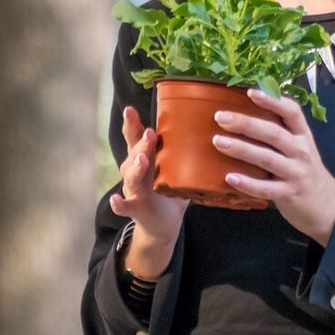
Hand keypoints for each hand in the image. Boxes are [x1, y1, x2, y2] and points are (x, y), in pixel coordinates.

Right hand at [108, 106, 187, 275]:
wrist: (163, 224)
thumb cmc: (172, 191)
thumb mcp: (179, 169)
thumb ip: (190, 153)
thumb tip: (218, 130)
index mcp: (144, 158)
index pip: (136, 138)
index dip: (132, 124)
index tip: (130, 109)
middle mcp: (135, 171)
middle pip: (134, 153)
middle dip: (141, 143)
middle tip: (151, 134)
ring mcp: (133, 190)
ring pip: (130, 176)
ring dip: (135, 167)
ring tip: (142, 160)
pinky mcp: (135, 209)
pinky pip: (124, 206)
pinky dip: (118, 204)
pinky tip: (116, 200)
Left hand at [211, 88, 334, 244]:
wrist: (325, 204)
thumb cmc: (303, 170)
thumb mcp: (299, 147)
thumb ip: (279, 132)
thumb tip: (243, 113)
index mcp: (302, 136)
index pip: (291, 112)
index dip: (272, 100)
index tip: (250, 92)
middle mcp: (301, 152)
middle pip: (273, 134)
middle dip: (246, 124)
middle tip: (220, 117)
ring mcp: (296, 174)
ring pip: (267, 158)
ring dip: (241, 149)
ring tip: (218, 142)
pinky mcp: (288, 194)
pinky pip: (265, 188)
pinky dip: (247, 183)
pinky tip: (229, 177)